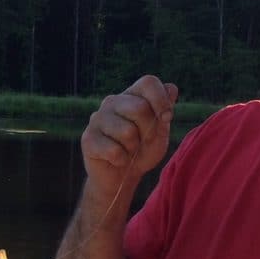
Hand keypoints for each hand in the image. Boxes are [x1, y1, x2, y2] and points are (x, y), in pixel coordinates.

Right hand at [82, 75, 177, 198]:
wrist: (122, 176)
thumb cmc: (142, 151)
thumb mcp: (160, 133)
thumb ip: (165, 112)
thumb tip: (171, 89)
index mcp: (132, 95)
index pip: (148, 82)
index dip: (161, 99)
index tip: (167, 117)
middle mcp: (112, 102)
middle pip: (139, 108)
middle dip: (148, 131)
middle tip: (143, 142)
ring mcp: (97, 118)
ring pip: (127, 132)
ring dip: (133, 148)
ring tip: (128, 150)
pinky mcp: (88, 138)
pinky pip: (114, 150)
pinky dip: (122, 160)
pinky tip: (117, 159)